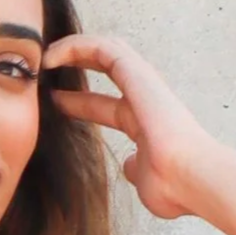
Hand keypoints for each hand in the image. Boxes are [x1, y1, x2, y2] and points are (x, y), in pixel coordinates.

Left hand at [42, 35, 221, 219]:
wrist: (191, 180)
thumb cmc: (173, 188)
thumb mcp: (143, 180)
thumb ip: (136, 168)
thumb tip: (132, 167)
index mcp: (143, 125)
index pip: (105, 106)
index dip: (78, 102)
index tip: (53, 101)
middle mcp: (144, 100)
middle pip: (106, 71)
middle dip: (76, 65)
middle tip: (44, 67)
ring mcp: (144, 85)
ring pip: (107, 50)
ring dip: (74, 48)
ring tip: (44, 54)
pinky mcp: (139, 74)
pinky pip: (104, 48)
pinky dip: (76, 46)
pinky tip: (51, 56)